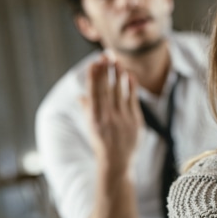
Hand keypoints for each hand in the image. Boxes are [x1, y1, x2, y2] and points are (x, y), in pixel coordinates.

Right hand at [80, 55, 143, 175]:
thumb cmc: (102, 143)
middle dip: (106, 71)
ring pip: (120, 92)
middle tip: (106, 55)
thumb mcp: (91, 127)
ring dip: (118, 75)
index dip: (94, 77)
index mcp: (94, 118)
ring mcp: (123, 119)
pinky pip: (133, 100)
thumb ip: (88, 110)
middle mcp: (108, 117)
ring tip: (117, 61)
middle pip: (107, 89)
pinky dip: (131, 87)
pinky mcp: (135, 121)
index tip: (94, 63)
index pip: (94, 93)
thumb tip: (80, 96)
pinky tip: (129, 75)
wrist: (117, 162)